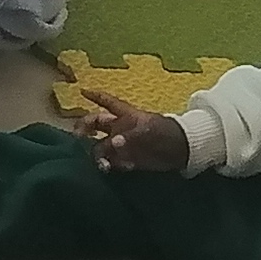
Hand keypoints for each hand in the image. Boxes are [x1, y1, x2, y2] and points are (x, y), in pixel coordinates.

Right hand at [70, 87, 189, 172]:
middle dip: (83, 128)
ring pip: (99, 146)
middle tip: (76, 137)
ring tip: (101, 163)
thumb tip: (113, 143)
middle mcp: (119, 128)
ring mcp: (122, 144)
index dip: (94, 96)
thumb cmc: (166, 132)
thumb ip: (129, 136)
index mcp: (126, 115)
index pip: (107, 102)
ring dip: (96, 153)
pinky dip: (108, 165)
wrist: (183, 151)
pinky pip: (110, 161)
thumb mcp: (148, 130)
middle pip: (95, 124)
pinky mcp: (126, 159)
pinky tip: (111, 168)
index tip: (81, 91)